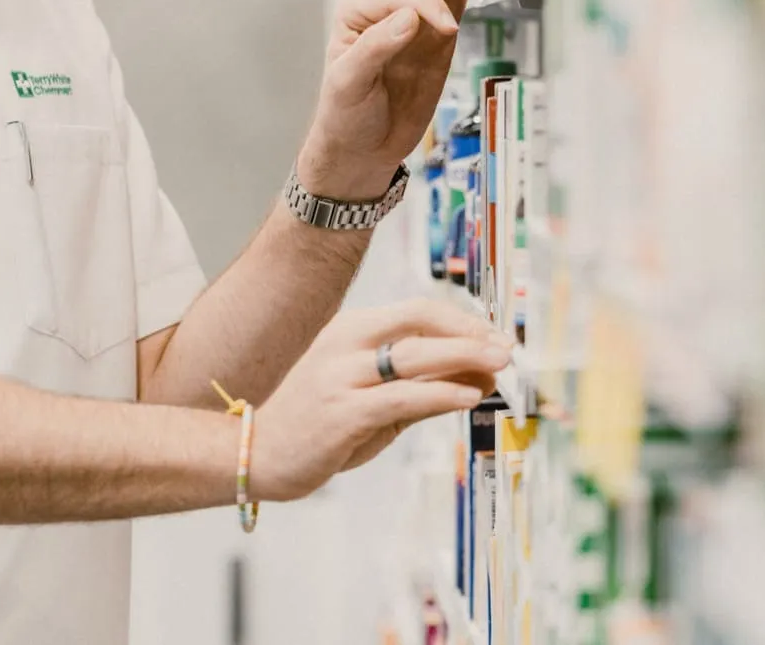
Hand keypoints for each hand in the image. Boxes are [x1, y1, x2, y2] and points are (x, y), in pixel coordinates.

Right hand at [249, 298, 509, 502]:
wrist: (257, 453)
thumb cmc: (318, 425)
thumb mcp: (372, 400)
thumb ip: (420, 386)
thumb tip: (480, 376)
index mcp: (351, 331)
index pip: (416, 311)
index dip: (461, 320)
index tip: (495, 336)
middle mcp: (345, 345)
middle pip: (419, 325)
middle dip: (470, 333)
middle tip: (507, 348)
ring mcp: (341, 376)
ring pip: (414, 356)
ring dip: (463, 357)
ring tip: (499, 366)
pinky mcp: (342, 412)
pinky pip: (400, 397)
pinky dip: (439, 393)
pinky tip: (467, 396)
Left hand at [296, 0, 493, 199]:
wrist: (362, 148)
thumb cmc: (345, 115)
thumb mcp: (349, 84)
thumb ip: (376, 47)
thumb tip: (411, 14)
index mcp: (356, 10)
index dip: (426, 7)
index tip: (447, 31)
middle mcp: (382, 6)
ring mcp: (412, 19)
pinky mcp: (435, 37)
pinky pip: (454, 1)